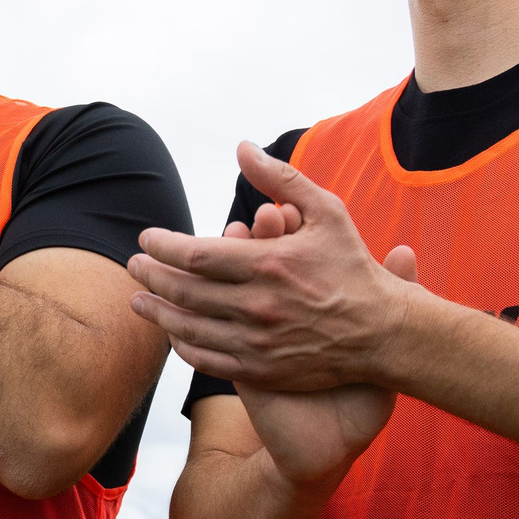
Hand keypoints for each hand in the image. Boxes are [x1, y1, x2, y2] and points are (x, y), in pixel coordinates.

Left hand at [127, 141, 422, 392]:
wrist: (384, 332)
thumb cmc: (354, 267)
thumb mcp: (326, 211)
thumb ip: (281, 179)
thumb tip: (243, 148)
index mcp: (268, 264)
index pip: (194, 254)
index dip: (162, 246)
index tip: (146, 238)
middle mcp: (257, 306)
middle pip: (183, 292)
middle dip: (151, 276)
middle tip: (133, 265)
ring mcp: (257, 342)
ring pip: (189, 329)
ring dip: (157, 314)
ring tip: (137, 301)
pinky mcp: (263, 370)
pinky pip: (208, 360)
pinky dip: (184, 346)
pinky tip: (173, 335)